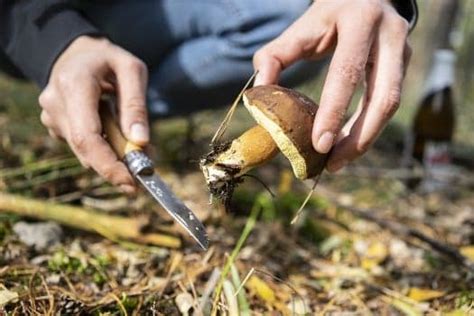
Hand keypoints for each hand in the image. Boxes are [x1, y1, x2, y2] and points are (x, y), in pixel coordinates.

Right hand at [39, 36, 148, 192]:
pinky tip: (114, 133)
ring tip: (134, 143)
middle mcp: (55, 103)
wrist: (78, 54)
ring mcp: (51, 116)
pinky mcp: (55, 126)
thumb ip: (136, 105)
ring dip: (112, 156)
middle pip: (85, 150)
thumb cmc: (109, 60)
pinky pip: (82, 146)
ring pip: (84, 152)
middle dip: (115, 166)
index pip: (87, 137)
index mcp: (74, 84)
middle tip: (144, 172)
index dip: (108, 164)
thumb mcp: (132, 70)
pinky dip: (103, 148)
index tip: (131, 182)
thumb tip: (140, 142)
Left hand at [253, 0, 410, 171]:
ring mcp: (403, 50)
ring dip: (365, 139)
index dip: (334, 112)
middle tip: (331, 164)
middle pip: (383, 98)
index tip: (319, 145)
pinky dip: (368, 128)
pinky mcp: (405, 65)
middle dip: (358, 138)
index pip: (347, 73)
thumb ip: (274, 57)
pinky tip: (348, 144)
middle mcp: (390, 35)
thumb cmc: (326, 16)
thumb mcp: (299, 28)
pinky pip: (388, 104)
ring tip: (337, 161)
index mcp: (359, 21)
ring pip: (390, 106)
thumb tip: (259, 95)